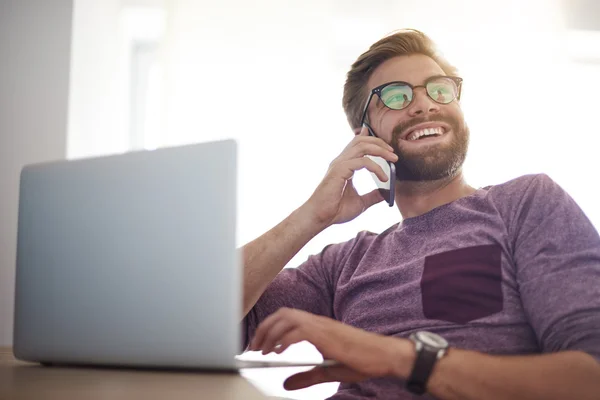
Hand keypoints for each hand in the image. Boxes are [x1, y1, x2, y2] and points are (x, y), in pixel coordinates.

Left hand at [248, 308, 413, 390]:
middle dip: (264, 328)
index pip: (286, 317)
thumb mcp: (327, 371)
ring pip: (287, 318)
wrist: (382, 355)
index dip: (269, 327)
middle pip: (282, 314)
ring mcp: (322, 326)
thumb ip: (305, 377)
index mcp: (317, 326)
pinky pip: (299, 330)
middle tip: (254, 346)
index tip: (258, 342)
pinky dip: (284, 339)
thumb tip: (285, 384)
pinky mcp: (326, 334)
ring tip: (262, 349)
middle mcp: (317, 321)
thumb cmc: (361, 360)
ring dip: (270, 333)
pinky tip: (278, 351)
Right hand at [301, 126, 397, 226]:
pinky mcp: (340, 170)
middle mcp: (341, 161)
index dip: (371, 139)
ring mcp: (340, 164)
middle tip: (393, 154)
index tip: (387, 146)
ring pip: (362, 145)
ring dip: (380, 149)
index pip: (357, 144)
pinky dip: (376, 168)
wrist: (321, 218)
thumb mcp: (361, 203)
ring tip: (393, 158)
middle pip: (361, 140)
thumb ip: (373, 196)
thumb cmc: (336, 211)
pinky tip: (383, 178)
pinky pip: (363, 161)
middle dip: (379, 142)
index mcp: (344, 166)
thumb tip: (386, 193)